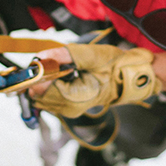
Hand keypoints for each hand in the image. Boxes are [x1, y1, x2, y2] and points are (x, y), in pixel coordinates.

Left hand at [28, 43, 161, 118]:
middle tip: (52, 61)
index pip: (41, 90)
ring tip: (60, 68)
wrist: (128, 77)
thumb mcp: (91, 55)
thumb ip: (64, 55)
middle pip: (37, 95)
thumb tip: (40, 57)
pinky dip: (48, 85)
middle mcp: (69, 109)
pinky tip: (61, 75)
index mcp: (74, 99)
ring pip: (40, 97)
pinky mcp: (68, 107)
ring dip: (43, 80)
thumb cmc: (114, 66)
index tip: (43, 60)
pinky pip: (48, 97)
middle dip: (39, 77)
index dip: (37, 74)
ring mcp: (68, 110)